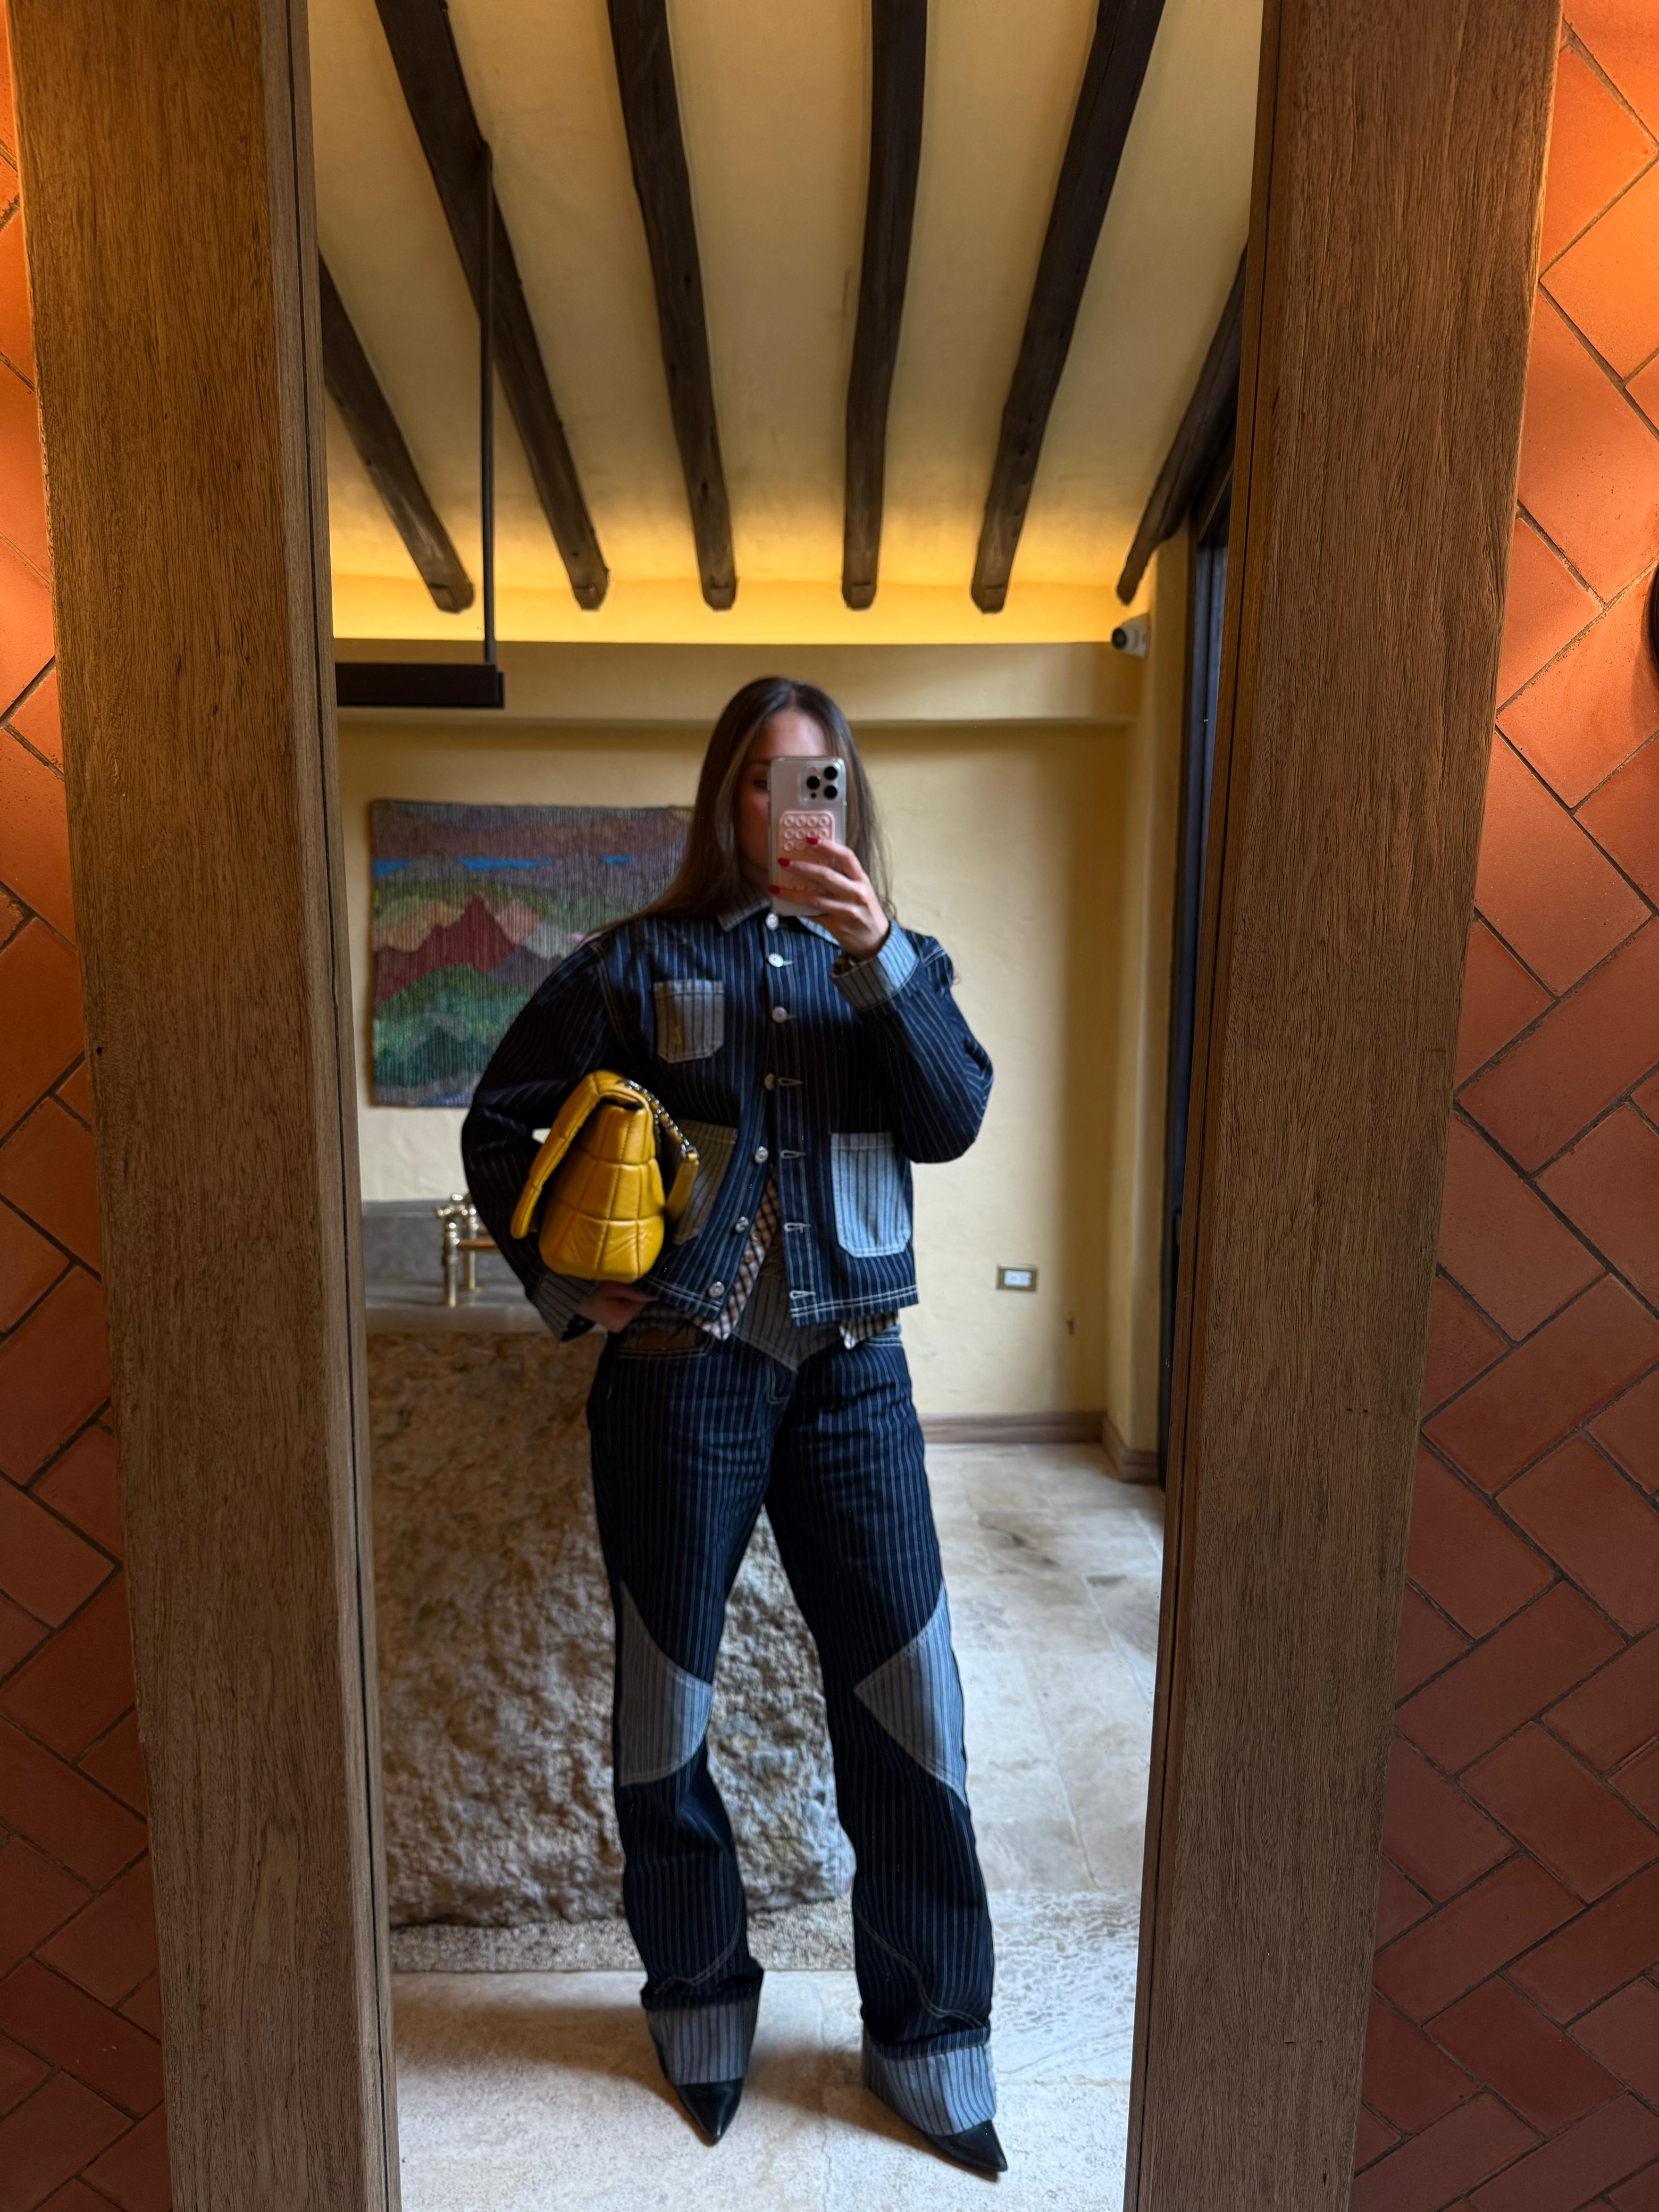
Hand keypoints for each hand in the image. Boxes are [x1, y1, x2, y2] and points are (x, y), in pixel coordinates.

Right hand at [578, 1284, 653, 1330]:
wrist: (568, 1295)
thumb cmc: (590, 1289)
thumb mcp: (612, 1287)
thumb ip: (635, 1292)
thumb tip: (655, 1294)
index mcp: (621, 1319)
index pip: (642, 1302)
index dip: (639, 1289)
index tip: (632, 1278)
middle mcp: (620, 1326)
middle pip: (636, 1305)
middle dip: (632, 1293)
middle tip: (621, 1281)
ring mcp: (615, 1325)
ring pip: (630, 1306)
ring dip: (626, 1295)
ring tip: (615, 1286)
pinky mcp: (611, 1320)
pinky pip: (623, 1308)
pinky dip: (621, 1300)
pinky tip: (612, 1292)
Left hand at [771, 839, 890, 960]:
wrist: (876, 941)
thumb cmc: (865, 911)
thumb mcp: (861, 890)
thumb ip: (844, 877)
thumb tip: (816, 863)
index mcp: (861, 880)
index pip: (846, 856)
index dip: (828, 845)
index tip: (810, 839)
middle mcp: (856, 893)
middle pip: (826, 875)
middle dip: (802, 867)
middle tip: (783, 861)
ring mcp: (846, 910)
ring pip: (814, 898)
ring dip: (791, 892)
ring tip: (774, 887)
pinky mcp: (837, 925)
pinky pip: (813, 915)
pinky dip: (798, 909)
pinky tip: (786, 905)